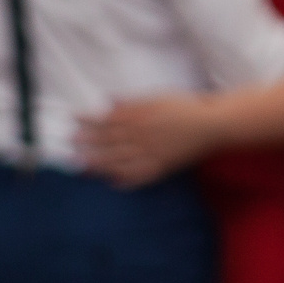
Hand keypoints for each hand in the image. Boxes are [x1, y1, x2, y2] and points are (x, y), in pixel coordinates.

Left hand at [78, 97, 215, 186]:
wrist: (212, 125)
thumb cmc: (186, 108)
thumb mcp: (158, 98)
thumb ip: (133, 102)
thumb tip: (109, 100)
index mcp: (141, 117)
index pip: (108, 119)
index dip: (89, 120)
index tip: (73, 120)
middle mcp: (143, 136)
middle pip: (110, 140)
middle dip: (88, 142)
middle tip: (70, 145)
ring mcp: (152, 153)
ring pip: (120, 160)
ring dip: (100, 163)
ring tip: (82, 165)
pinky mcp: (162, 166)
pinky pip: (140, 176)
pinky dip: (126, 180)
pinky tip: (113, 183)